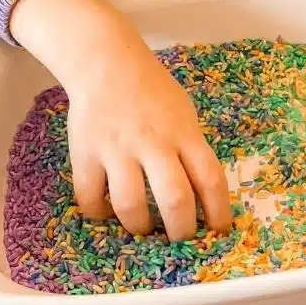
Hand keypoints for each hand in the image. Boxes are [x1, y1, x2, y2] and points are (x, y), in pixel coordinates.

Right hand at [65, 46, 231, 241]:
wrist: (107, 64)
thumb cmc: (152, 92)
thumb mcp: (184, 114)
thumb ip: (191, 151)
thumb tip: (204, 197)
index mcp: (185, 134)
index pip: (211, 179)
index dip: (219, 214)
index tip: (219, 235)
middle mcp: (154, 143)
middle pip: (175, 199)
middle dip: (181, 231)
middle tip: (180, 240)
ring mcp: (118, 150)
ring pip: (131, 206)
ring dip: (140, 228)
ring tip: (143, 230)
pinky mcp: (86, 154)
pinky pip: (90, 198)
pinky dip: (99, 214)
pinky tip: (107, 213)